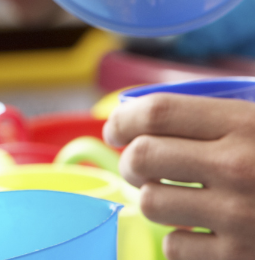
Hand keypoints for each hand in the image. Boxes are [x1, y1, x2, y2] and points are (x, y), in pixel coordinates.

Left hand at [105, 94, 254, 259]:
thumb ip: (210, 117)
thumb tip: (138, 115)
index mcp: (244, 124)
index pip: (155, 113)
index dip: (123, 119)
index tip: (116, 127)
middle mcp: (238, 168)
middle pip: (142, 157)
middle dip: (131, 160)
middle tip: (140, 164)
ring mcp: (240, 218)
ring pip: (151, 203)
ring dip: (153, 199)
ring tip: (172, 196)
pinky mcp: (243, 259)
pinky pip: (176, 248)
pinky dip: (179, 240)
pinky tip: (199, 231)